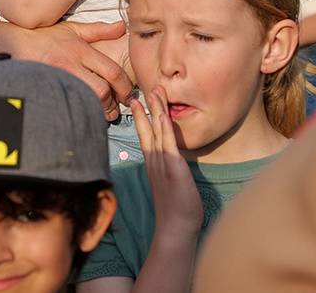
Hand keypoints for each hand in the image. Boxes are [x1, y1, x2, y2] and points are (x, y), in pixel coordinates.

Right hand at [14, 21, 131, 119]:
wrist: (12, 44)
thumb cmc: (44, 37)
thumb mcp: (72, 29)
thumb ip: (99, 30)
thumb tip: (122, 27)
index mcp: (80, 50)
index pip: (111, 71)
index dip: (124, 86)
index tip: (127, 94)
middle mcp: (70, 65)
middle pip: (100, 91)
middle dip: (112, 103)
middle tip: (116, 107)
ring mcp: (58, 79)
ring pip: (85, 101)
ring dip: (97, 110)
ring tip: (102, 112)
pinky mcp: (47, 89)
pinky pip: (68, 104)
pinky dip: (79, 110)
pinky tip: (83, 111)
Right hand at [134, 88, 203, 238]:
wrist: (175, 227)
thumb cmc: (176, 209)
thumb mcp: (171, 183)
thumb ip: (171, 169)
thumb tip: (174, 161)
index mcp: (153, 163)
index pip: (145, 135)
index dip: (142, 118)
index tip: (139, 101)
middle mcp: (154, 160)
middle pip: (147, 129)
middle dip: (146, 108)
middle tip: (143, 90)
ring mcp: (162, 163)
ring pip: (156, 131)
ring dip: (155, 110)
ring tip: (153, 92)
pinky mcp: (173, 168)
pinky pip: (168, 143)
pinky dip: (165, 127)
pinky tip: (163, 115)